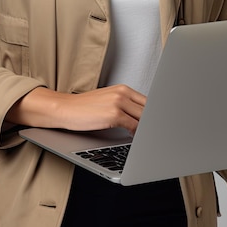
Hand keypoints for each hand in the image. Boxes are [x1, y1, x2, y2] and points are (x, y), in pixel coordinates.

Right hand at [10, 84, 146, 134]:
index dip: (155, 114)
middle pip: (148, 109)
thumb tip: (140, 119)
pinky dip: (137, 134)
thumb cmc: (84, 108)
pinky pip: (133, 126)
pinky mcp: (113, 115)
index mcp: (123, 89)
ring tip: (150, 138)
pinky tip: (135, 138)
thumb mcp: (107, 101)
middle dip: (154, 122)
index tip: (160, 122)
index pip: (148, 101)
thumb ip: (124, 106)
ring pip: (143, 118)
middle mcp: (122, 93)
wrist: (65, 108)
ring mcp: (118, 103)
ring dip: (147, 129)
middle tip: (159, 132)